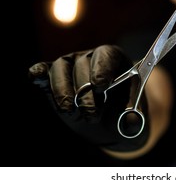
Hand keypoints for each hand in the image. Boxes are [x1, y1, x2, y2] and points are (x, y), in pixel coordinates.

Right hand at [28, 44, 148, 151]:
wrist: (107, 120)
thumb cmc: (121, 110)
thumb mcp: (131, 114)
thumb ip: (133, 118)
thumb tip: (131, 124)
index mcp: (114, 58)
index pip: (106, 56)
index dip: (102, 69)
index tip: (101, 87)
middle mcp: (90, 57)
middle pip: (83, 66)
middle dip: (85, 93)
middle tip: (91, 115)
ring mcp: (70, 64)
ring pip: (61, 69)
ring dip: (63, 92)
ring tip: (71, 113)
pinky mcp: (53, 77)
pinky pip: (43, 71)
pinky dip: (39, 74)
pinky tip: (37, 79)